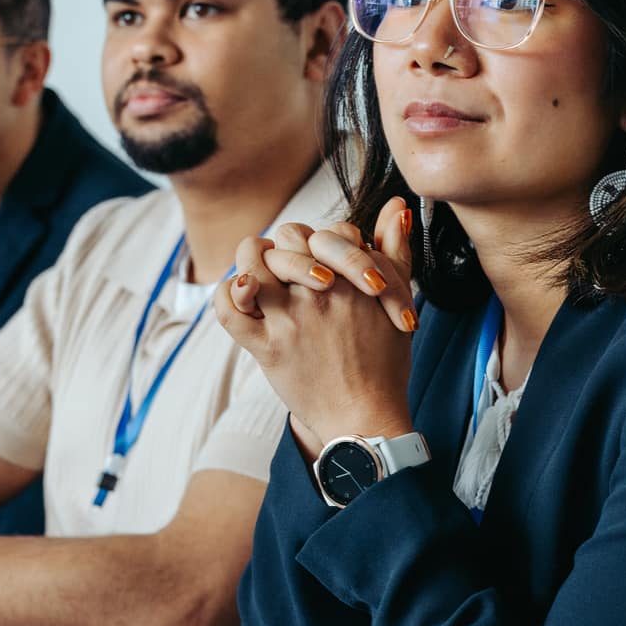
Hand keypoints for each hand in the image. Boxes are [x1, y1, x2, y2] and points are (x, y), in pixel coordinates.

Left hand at [214, 202, 420, 456]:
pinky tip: (243, 296)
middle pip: (289, 236)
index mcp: (353, 280)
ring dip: (254, 259)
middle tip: (297, 268)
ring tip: (265, 276)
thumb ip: (395, 251)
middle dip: (291, 245)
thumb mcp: (398, 300)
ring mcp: (290, 319)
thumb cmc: (384, 363)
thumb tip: (396, 207)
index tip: (333, 265)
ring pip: (252, 260)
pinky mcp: (266, 347)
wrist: (366, 419)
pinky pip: (229, 310)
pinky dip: (228, 296)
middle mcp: (320, 294)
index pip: (332, 231)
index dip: (330, 242)